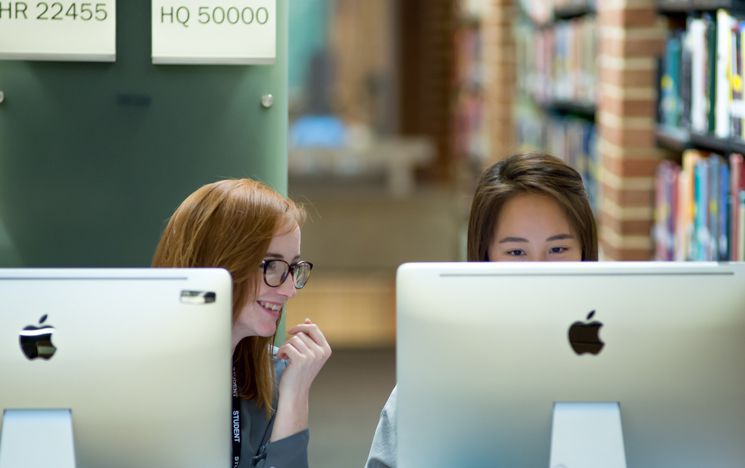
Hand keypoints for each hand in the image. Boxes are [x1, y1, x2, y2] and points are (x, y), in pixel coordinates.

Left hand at [270, 319, 330, 441]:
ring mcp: (312, 356)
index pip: (314, 328)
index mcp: (326, 349)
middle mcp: (321, 352)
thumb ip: (310, 337)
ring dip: (286, 346)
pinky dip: (282, 352)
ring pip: (294, 339)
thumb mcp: (309, 353)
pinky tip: (282, 358)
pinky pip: (287, 346)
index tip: (291, 332)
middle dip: (292, 340)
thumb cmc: (300, 372)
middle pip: (302, 333)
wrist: (295, 392)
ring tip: (286, 356)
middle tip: (289, 350)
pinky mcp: (301, 360)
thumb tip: (308, 319)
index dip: (301, 326)